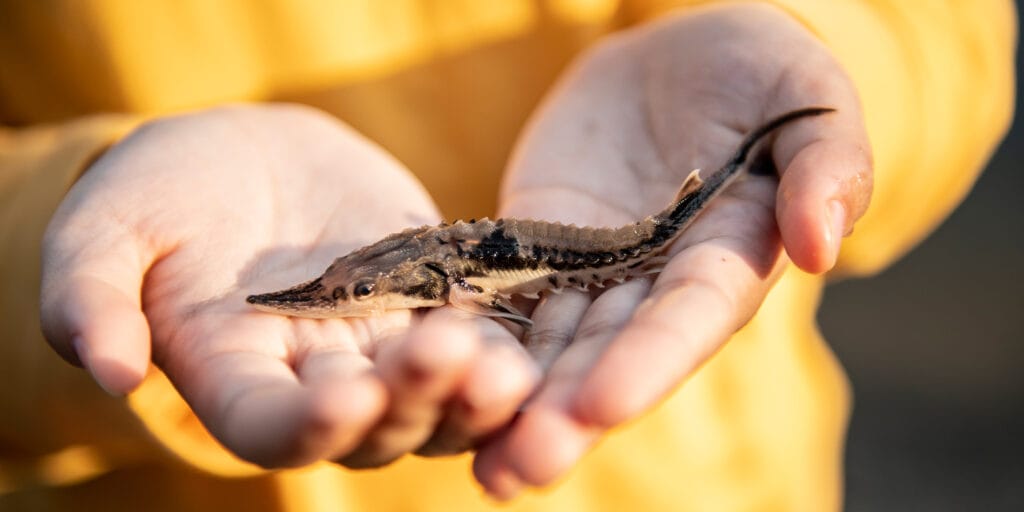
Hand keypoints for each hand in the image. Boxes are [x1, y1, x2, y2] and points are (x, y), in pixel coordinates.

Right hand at [40, 104, 539, 467]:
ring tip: (505, 368)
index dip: (308, 425)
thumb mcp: (107, 230)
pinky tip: (533, 335)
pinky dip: (505, 348)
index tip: (347, 398)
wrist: (243, 159)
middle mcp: (315, 381)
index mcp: (233, 376)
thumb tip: (106, 370)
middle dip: (411, 400)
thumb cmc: (163, 194)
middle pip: (370, 427)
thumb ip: (91, 296)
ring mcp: (379, 350)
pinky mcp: (429, 308)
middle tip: (447, 359)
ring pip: (435, 404)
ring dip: (473, 397)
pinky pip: (477, 344)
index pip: (270, 429)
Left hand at [473, 3, 871, 496]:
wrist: (676, 54)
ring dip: (518, 401)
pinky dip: (476, 338)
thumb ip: (827, 165)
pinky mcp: (537, 247)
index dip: (649, 361)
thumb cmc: (758, 71)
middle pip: (613, 355)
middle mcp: (658, 284)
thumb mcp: (807, 99)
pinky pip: (504, 296)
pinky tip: (435, 379)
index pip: (689, 318)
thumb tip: (822, 247)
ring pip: (554, 345)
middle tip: (518, 469)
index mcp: (730, 258)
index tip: (601, 405)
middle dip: (569, 412)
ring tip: (479, 466)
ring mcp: (593, 270)